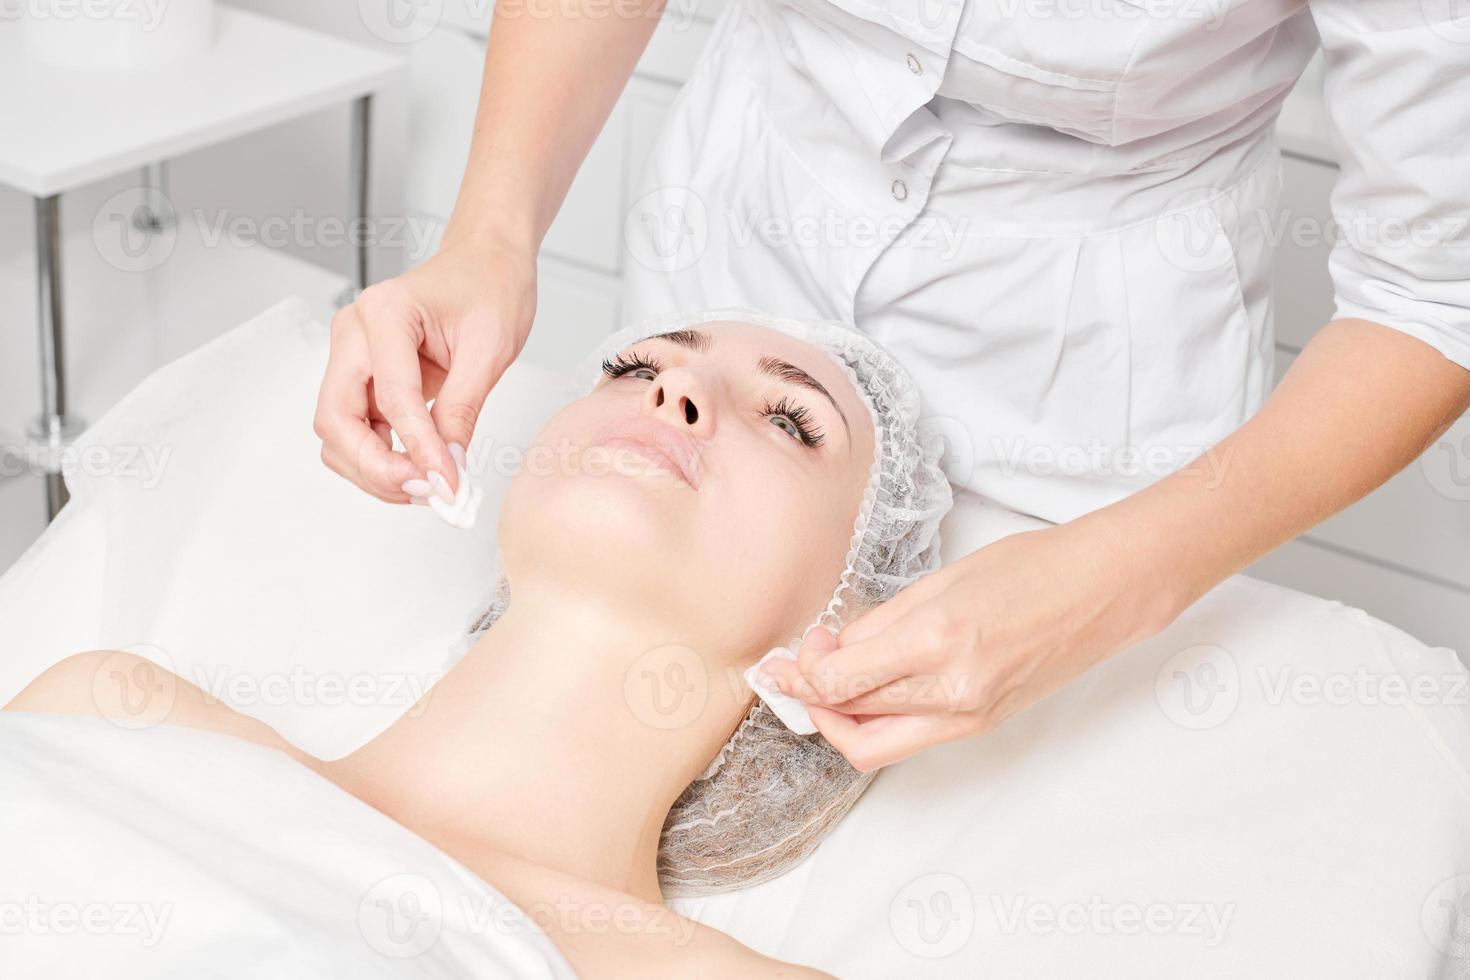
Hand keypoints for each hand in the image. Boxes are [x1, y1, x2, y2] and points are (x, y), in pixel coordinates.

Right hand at [313, 237, 536, 501]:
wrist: (486, 262)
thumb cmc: (490, 286)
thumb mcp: (490, 347)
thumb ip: (463, 408)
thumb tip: (449, 466)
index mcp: (385, 313)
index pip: (390, 396)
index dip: (417, 447)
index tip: (446, 482)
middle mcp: (354, 332)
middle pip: (336, 418)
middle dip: (375, 465)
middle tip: (424, 491)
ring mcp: (352, 355)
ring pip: (339, 431)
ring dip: (373, 468)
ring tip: (425, 485)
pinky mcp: (363, 376)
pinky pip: (358, 428)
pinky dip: (380, 457)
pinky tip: (417, 469)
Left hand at [759, 521, 1178, 770]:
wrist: (1102, 591)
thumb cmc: (1031, 567)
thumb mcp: (941, 579)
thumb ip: (881, 621)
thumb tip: (833, 649)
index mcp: (935, 639)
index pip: (838, 680)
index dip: (800, 671)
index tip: (791, 651)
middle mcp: (950, 689)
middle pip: (849, 715)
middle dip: (808, 695)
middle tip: (792, 669)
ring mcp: (968, 716)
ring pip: (874, 743)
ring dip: (838, 719)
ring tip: (825, 684)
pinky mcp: (981, 726)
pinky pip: (909, 740)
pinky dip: (876, 724)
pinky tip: (867, 692)